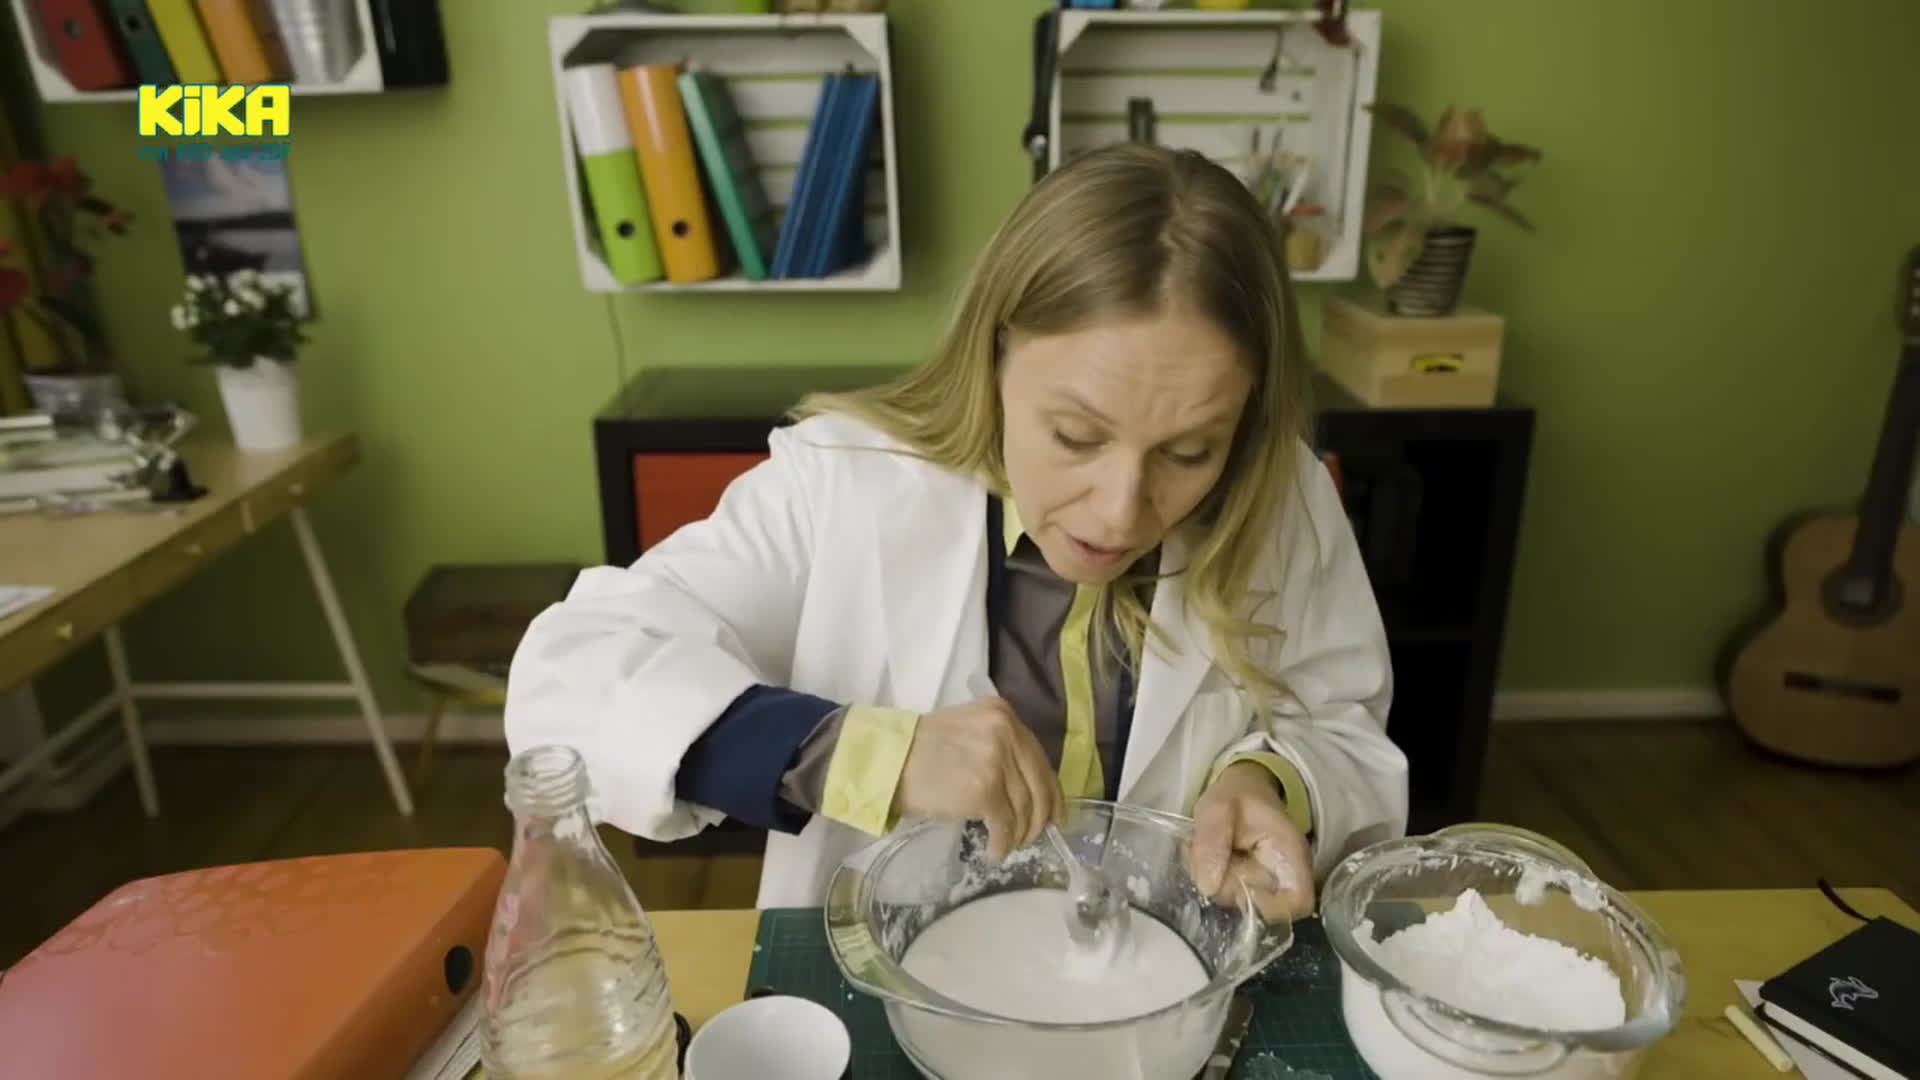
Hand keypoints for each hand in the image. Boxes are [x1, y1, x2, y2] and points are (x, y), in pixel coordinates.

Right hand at [891, 695, 1064, 859]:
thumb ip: (999, 746)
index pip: (1039, 758)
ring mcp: (997, 760)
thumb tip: (1027, 789)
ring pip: (1025, 808)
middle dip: (1041, 817)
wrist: (887, 760)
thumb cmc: (919, 749)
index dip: (1051, 791)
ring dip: (1019, 834)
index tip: (1054, 814)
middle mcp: (1006, 731)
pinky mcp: (985, 789)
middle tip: (1035, 837)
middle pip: (1039, 784)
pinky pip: (1006, 824)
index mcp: (1003, 714)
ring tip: (1008, 845)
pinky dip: (1003, 843)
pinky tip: (995, 851)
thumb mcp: (967, 730)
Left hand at [1188, 761, 1313, 921]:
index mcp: (1292, 855)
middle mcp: (1287, 876)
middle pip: (1260, 908)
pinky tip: (1204, 857)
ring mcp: (1270, 885)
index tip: (1234, 883)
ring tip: (1202, 848)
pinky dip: (1209, 880)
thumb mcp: (1217, 807)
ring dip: (1210, 880)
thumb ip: (1212, 840)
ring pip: (1238, 903)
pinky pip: (1228, 896)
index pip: (1298, 903)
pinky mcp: (1252, 887)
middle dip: (1223, 884)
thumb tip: (1208, 886)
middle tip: (1202, 851)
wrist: (1241, 792)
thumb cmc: (1236, 796)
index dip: (1266, 906)